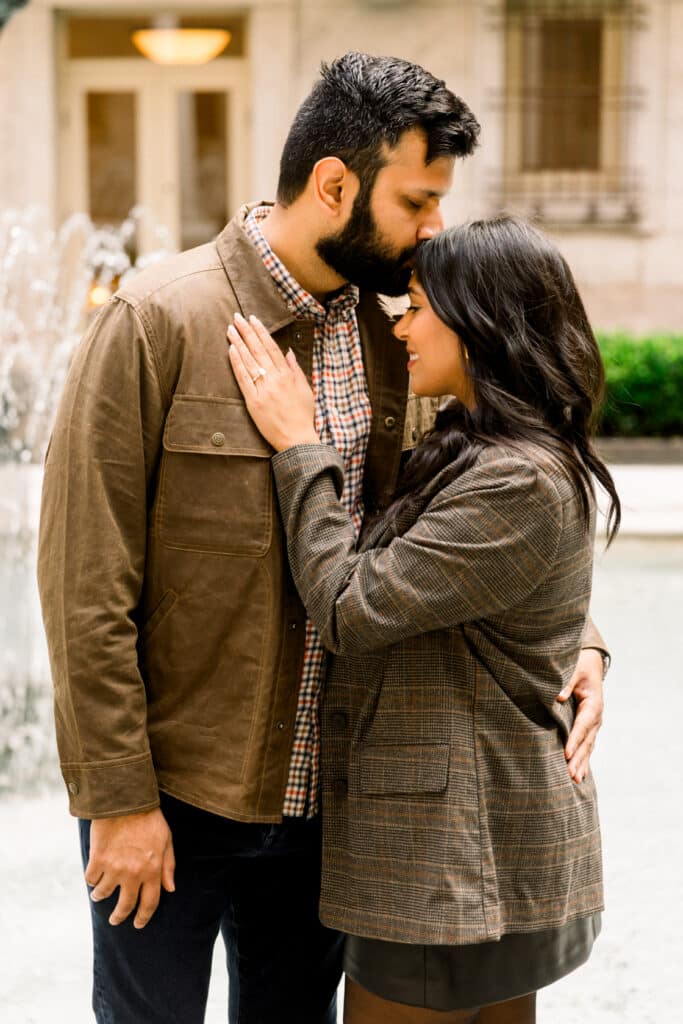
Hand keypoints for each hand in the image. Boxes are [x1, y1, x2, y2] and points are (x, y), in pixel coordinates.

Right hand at [85, 807, 175, 928]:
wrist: (125, 800)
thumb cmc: (149, 818)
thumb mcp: (166, 840)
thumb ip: (168, 866)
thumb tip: (170, 889)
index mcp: (153, 870)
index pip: (149, 903)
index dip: (143, 917)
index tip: (138, 924)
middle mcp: (134, 873)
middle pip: (125, 905)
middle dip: (119, 916)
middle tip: (115, 919)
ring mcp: (114, 868)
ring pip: (103, 894)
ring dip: (100, 896)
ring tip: (99, 895)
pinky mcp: (98, 860)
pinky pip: (91, 879)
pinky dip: (91, 880)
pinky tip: (94, 876)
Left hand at [227, 313, 318, 451]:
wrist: (297, 440)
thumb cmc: (303, 416)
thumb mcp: (305, 390)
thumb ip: (295, 370)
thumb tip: (288, 352)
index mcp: (287, 375)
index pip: (271, 347)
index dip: (261, 332)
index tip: (253, 319)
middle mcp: (275, 380)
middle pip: (258, 350)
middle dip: (246, 332)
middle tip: (236, 317)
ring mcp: (263, 390)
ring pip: (249, 361)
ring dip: (238, 342)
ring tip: (230, 329)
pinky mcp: (253, 402)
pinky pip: (243, 379)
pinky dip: (237, 363)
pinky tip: (231, 350)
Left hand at [557, 648, 604, 783]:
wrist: (590, 665)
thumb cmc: (580, 666)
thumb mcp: (575, 670)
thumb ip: (567, 682)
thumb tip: (558, 696)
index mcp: (593, 704)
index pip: (582, 725)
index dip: (574, 740)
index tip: (567, 754)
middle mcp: (596, 718)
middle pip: (587, 742)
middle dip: (578, 759)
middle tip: (569, 775)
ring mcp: (594, 725)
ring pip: (588, 748)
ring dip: (581, 764)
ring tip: (575, 780)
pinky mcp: (589, 728)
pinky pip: (586, 747)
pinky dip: (583, 761)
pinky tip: (579, 775)